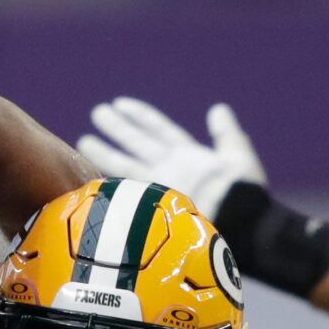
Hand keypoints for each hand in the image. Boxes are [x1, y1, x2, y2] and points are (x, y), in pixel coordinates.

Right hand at [76, 98, 266, 217]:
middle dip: (118, 128)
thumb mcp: (237, 156)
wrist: (244, 225)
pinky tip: (93, 176)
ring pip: (128, 165)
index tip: (120, 103)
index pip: (160, 130)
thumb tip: (217, 109)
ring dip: (106, 152)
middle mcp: (171, 169)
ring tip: (84, 139)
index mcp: (188, 156)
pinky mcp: (157, 204)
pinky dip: (113, 183)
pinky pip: (130, 190)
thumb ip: (226, 133)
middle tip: (97, 113)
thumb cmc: (244, 192)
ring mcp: (162, 187)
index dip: (141, 117)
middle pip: (139, 143)